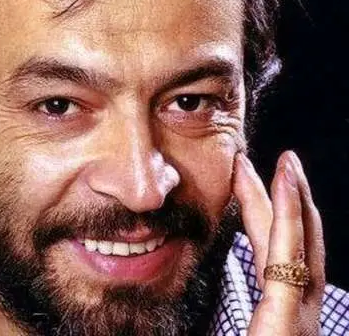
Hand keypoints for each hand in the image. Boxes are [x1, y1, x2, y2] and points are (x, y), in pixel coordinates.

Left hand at [233, 151, 324, 334]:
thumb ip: (224, 322)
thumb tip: (182, 309)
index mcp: (285, 318)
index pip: (282, 260)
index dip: (276, 219)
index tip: (255, 188)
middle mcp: (299, 313)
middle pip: (296, 243)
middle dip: (290, 199)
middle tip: (283, 162)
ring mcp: (300, 317)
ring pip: (299, 241)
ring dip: (293, 196)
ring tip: (287, 161)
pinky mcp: (289, 318)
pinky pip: (290, 254)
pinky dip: (289, 213)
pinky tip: (285, 181)